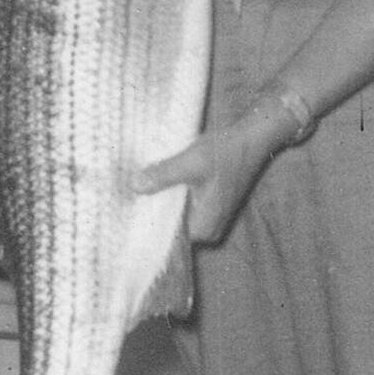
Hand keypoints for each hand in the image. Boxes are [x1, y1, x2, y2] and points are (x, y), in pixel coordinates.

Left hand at [136, 91, 304, 244]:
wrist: (252, 137)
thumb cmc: (226, 152)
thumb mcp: (192, 162)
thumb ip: (164, 175)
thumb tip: (135, 185)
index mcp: (202, 229)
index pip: (163, 237)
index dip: (142, 223)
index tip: (122, 211)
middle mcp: (207, 231)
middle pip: (168, 226)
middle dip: (149, 211)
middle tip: (124, 195)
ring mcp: (209, 219)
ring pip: (174, 215)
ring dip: (159, 201)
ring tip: (135, 187)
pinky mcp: (209, 206)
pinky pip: (181, 207)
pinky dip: (170, 195)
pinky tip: (155, 182)